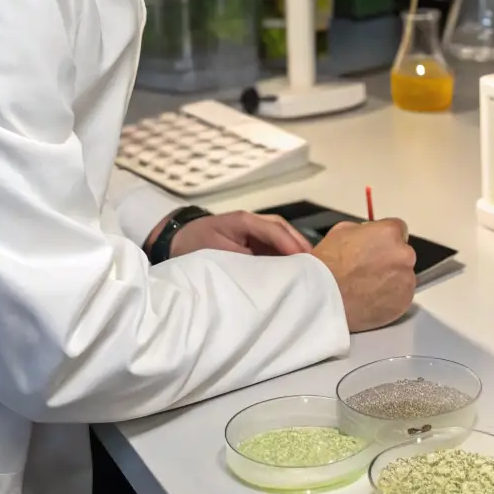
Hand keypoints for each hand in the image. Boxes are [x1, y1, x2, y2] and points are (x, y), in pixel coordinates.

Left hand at [168, 211, 312, 257]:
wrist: (176, 241)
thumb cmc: (193, 246)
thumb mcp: (215, 255)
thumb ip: (241, 261)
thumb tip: (266, 273)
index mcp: (243, 220)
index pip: (273, 229)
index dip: (289, 244)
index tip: (304, 260)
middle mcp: (252, 222)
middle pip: (282, 230)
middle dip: (300, 246)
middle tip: (317, 266)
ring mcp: (254, 231)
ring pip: (281, 237)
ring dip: (295, 252)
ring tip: (311, 269)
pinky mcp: (253, 242)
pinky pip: (274, 247)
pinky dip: (286, 257)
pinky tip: (295, 270)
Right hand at [311, 218, 415, 331]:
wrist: (324, 298)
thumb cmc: (328, 264)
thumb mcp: (341, 231)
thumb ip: (364, 230)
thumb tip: (369, 235)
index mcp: (390, 233)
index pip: (399, 229)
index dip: (385, 239)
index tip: (377, 247)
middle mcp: (404, 255)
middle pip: (402, 254)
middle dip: (390, 259)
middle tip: (369, 270)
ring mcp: (406, 281)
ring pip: (403, 277)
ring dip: (391, 279)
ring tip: (367, 288)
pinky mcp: (404, 303)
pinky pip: (400, 297)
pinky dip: (390, 298)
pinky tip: (371, 299)